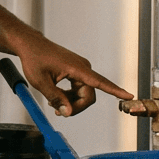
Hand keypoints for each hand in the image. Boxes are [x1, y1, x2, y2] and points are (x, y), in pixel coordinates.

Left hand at [16, 36, 132, 116]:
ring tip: (54, 104)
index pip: (100, 82)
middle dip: (76, 106)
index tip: (129, 95)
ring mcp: (80, 69)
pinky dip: (70, 96)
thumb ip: (56, 98)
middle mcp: (83, 68)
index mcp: (77, 68)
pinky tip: (58, 97)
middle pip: (89, 96)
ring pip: (83, 94)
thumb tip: (67, 112)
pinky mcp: (76, 71)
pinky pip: (79, 89)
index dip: (115, 91)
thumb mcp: (41, 82)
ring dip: (71, 102)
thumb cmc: (34, 59)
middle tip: (58, 111)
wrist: (30, 46)